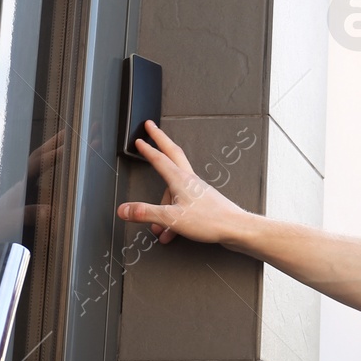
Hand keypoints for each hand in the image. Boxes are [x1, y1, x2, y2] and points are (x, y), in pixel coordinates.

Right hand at [116, 121, 247, 245]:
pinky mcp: (204, 200)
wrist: (236, 228)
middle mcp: (190, 180)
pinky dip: (173, 217)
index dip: (147, 149)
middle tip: (151, 127)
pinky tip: (171, 233)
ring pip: (174, 188)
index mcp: (180, 179)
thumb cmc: (210, 220)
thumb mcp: (171, 218)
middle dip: (160, 139)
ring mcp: (198, 189)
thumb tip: (124, 209)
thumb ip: (146, 213)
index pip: (159, 158)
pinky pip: (182, 203)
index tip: (139, 139)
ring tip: (158, 229)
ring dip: (162, 205)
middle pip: (172, 153)